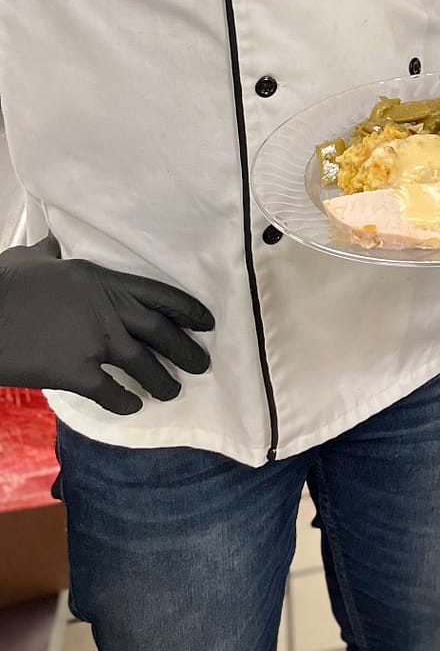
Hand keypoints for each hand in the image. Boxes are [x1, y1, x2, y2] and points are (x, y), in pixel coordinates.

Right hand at [0, 235, 213, 414]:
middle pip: (158, 331)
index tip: (207, 322)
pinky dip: (124, 401)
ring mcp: (93, 341)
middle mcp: (106, 310)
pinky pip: (109, 390)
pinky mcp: (74, 371)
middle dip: (184, 349)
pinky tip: (134, 407)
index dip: (186, 309)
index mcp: (101, 280)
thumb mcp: (31, 259)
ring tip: (175, 391)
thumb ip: (49, 253)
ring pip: (141, 363)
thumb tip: (52, 243)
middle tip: (203, 363)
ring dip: (162, 379)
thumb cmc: (4, 285)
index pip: (157, 294)